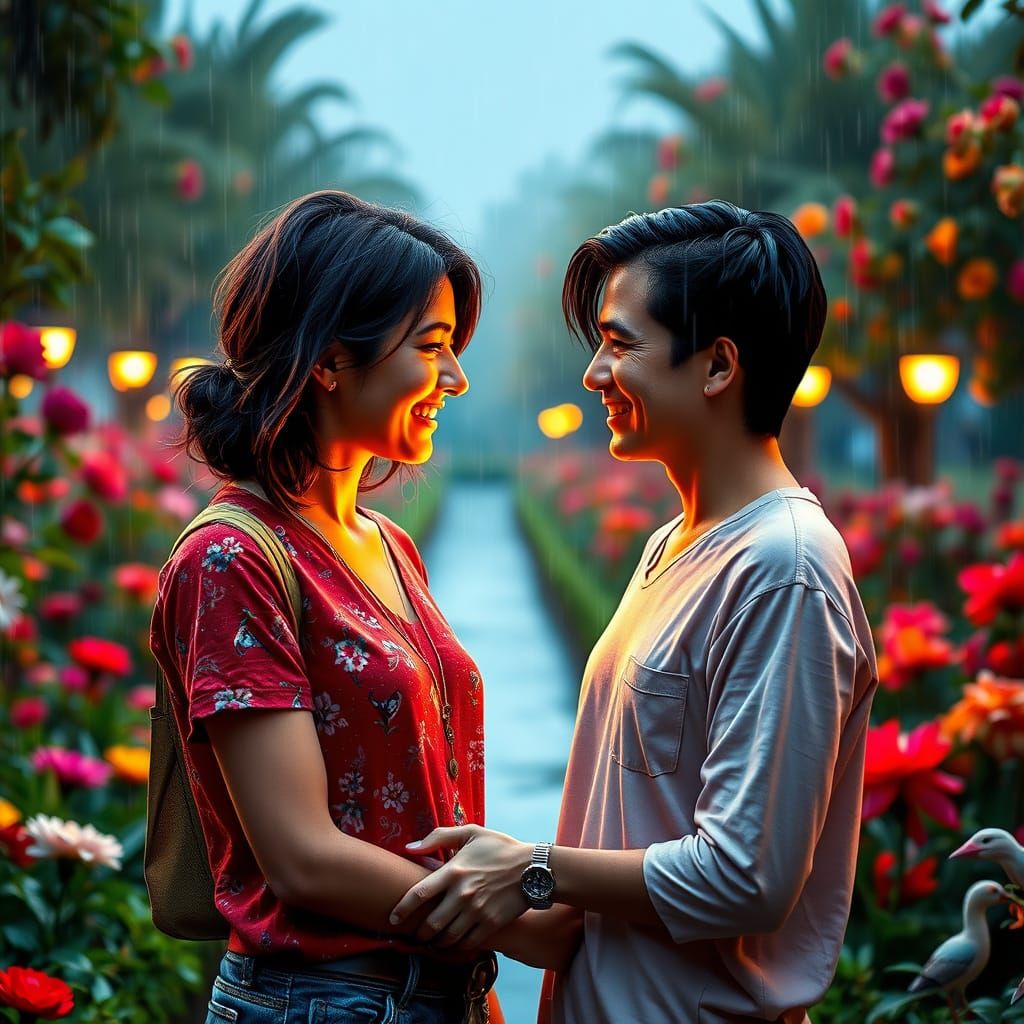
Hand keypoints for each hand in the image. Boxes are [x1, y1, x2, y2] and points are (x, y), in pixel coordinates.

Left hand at [389, 825, 532, 948]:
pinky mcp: (491, 924)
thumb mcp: (470, 833)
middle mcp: (462, 894)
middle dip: (419, 933)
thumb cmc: (499, 847)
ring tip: (433, 940)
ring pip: (447, 938)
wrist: (533, 867)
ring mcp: (477, 912)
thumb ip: (438, 837)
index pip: (418, 894)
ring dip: (436, 942)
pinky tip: (453, 942)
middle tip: (416, 934)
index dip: (401, 909)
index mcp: (453, 871)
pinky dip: (456, 946)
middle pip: (430, 924)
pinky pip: (467, 943)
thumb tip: (409, 848)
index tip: (393, 918)